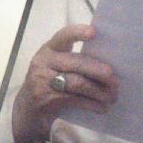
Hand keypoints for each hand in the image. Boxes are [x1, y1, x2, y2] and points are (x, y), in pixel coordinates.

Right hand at [14, 24, 116, 142]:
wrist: (27, 110)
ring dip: (99, 91)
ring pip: (78, 83)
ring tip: (112, 97)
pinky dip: (92, 104)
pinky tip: (101, 108)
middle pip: (77, 63)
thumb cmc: (48, 84)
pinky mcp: (46, 100)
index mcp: (49, 50)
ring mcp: (42, 81)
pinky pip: (75, 100)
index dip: (78, 33)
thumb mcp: (55, 68)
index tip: (94, 33)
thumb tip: (108, 65)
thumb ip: (74, 62)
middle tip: (116, 80)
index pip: (63, 36)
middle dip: (100, 71)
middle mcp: (43, 62)